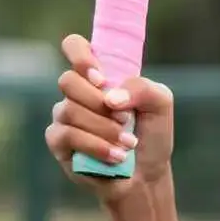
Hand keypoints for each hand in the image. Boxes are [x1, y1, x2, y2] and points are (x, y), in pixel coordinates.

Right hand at [45, 33, 175, 201]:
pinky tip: (116, 157)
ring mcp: (64, 116)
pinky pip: (67, 135)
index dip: (80, 55)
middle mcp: (77, 92)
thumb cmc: (151, 134)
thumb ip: (143, 88)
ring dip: (104, 128)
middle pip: (68, 81)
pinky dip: (96, 145)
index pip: (74, 47)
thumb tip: (110, 97)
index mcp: (99, 75)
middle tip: (126, 119)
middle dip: (98, 102)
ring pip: (69, 110)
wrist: (146, 173)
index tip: (100, 77)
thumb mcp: (160, 104)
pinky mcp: (58, 141)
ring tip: (128, 144)